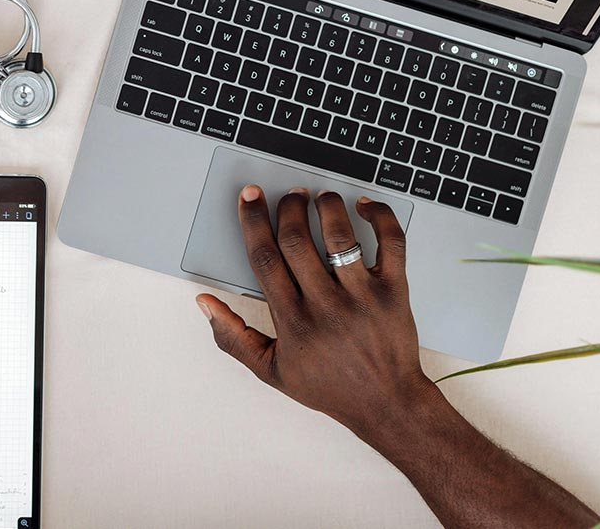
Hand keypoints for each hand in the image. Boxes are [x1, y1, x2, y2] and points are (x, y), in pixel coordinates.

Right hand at [197, 186, 436, 436]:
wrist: (387, 404)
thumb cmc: (329, 386)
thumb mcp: (270, 369)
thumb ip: (232, 336)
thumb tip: (204, 302)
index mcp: (292, 321)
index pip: (265, 258)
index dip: (253, 221)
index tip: (249, 198)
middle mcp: (326, 305)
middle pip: (297, 240)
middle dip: (288, 208)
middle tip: (288, 195)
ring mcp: (363, 297)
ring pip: (340, 236)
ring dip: (326, 207)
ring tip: (319, 197)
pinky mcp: (395, 291)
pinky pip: (390, 243)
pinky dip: (379, 216)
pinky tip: (364, 206)